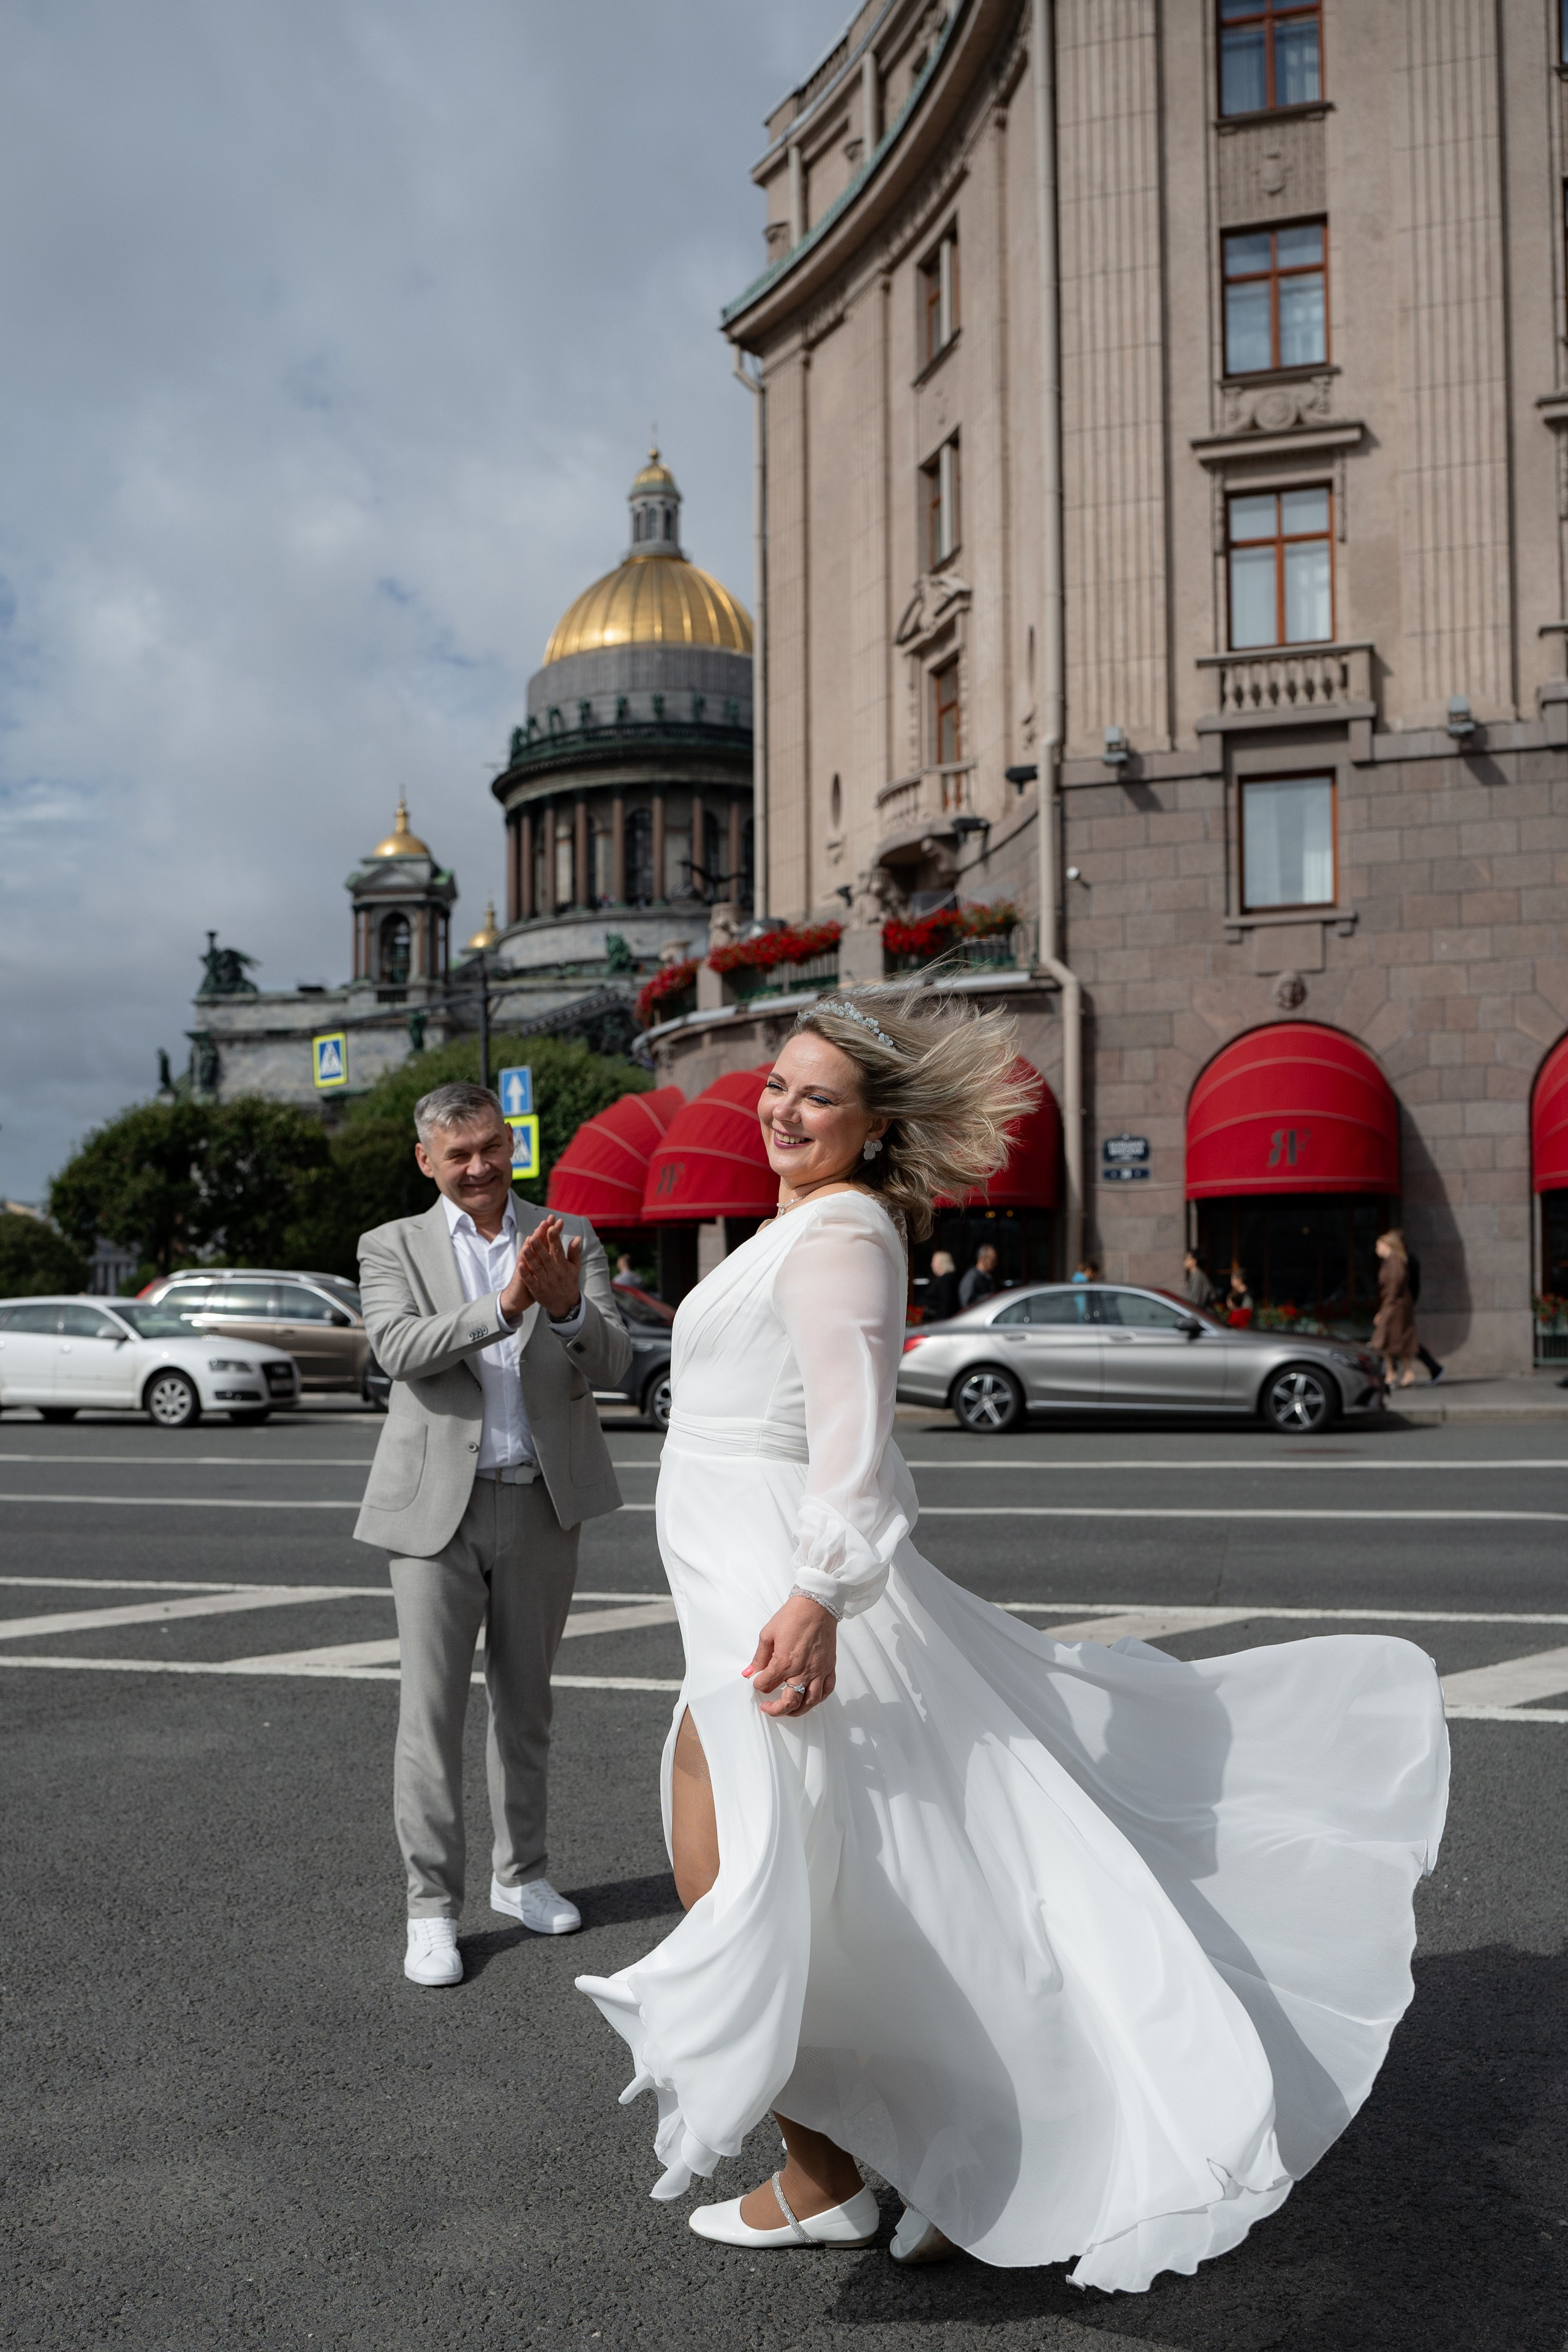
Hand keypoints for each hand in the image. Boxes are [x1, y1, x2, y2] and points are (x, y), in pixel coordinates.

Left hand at [513, 1213, 582, 1321]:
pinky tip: (520, 1265)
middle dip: (540, 1248)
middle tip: (534, 1237)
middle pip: (546, 1259)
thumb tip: (577, 1237)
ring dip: (531, 1258)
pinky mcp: (538, 1291)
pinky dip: (526, 1274)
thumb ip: (574, 1252)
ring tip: (525, 1247)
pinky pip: (531, 1282)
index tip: (551, 1228)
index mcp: (563, 1266)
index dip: (555, 1239)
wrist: (565, 1304)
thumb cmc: (569, 1281)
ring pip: (537, 1269)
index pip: (559, 1250)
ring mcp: (546, 1283)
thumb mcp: (575, 1268)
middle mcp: (555, 1274)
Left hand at [744, 1593, 837, 1716]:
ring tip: (788, 1710)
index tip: (757, 1681)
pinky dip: (818, 1699)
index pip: (766, 1684)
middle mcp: (802, 1671)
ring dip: (797, 1711)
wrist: (816, 1606)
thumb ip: (759, 1658)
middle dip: (776, 1709)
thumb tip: (748, 1672)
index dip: (758, 1685)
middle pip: (789, 1702)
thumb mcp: (767, 1634)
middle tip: (768, 1707)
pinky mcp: (829, 1667)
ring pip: (810, 1702)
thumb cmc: (793, 1617)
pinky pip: (827, 1690)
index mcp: (784, 1662)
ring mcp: (818, 1671)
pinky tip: (810, 1699)